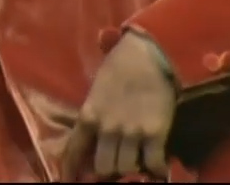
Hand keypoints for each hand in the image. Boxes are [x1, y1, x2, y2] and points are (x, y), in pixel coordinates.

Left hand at [61, 31, 177, 179]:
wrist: (146, 56)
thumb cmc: (118, 70)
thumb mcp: (95, 93)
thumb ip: (93, 117)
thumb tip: (90, 139)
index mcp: (88, 116)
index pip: (74, 151)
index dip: (71, 171)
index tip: (71, 181)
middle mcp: (107, 128)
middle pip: (103, 168)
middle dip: (109, 172)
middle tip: (116, 168)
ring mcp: (131, 132)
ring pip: (127, 168)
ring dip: (132, 169)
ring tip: (137, 165)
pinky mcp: (155, 133)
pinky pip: (153, 163)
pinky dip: (156, 169)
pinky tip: (158, 168)